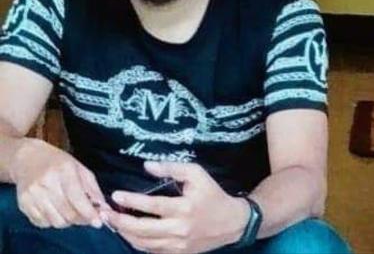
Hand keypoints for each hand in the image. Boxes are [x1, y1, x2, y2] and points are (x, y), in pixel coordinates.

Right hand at [11, 138, 108, 228]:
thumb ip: (93, 188)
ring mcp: (32, 195)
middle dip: (81, 219)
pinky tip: (57, 210)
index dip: (89, 213)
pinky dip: (53, 221)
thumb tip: (103, 207)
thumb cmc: (58, 162)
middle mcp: (46, 183)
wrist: (28, 158)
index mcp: (63, 170)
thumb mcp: (80, 168)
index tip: (98, 222)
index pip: (77, 198)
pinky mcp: (23, 204)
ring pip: (56, 221)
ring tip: (71, 211)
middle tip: (87, 217)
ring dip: (68, 221)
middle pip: (67, 213)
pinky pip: (43, 223)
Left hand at [105, 162, 248, 253]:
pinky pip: (152, 252)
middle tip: (105, 213)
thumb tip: (146, 166)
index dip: (132, 201)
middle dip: (120, 222)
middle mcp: (179, 230)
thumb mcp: (196, 174)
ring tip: (112, 222)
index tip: (115, 195)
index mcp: (184, 208)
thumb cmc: (212, 194)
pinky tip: (128, 234)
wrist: (231, 222)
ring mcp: (178, 246)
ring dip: (125, 234)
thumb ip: (172, 168)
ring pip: (144, 245)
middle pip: (143, 230)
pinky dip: (137, 244)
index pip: (152, 206)